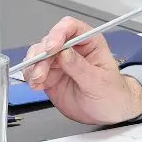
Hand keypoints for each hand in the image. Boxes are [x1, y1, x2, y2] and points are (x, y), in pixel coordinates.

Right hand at [23, 16, 141, 125]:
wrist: (107, 114)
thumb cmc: (111, 93)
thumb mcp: (98, 81)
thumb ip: (80, 67)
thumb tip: (63, 52)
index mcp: (90, 43)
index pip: (71, 27)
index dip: (58, 33)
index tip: (52, 47)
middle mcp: (72, 49)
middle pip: (50, 41)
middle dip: (42, 55)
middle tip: (41, 71)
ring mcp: (59, 62)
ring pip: (38, 54)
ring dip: (33, 66)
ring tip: (38, 80)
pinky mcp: (50, 76)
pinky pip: (34, 70)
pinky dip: (31, 76)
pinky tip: (36, 85)